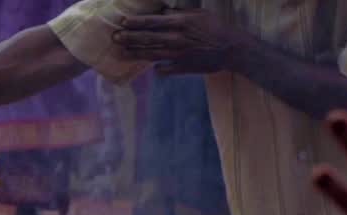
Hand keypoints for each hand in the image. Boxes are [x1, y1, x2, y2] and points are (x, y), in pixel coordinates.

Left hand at [114, 10, 243, 74]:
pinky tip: (151, 68)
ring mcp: (177, 55)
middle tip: (114, 37)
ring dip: (135, 53)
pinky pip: (164, 69)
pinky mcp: (182, 67)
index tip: (122, 21)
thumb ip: (179, 14)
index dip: (136, 22)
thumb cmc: (217, 27)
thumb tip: (162, 13)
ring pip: (151, 54)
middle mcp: (175, 39)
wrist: (231, 49)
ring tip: (122, 52)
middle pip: (147, 39)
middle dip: (128, 38)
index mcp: (180, 24)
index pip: (153, 22)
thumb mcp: (199, 14)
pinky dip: (157, 69)